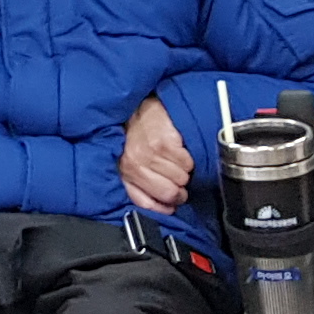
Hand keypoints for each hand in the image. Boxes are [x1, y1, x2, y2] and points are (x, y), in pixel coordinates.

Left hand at [121, 94, 192, 214]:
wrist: (144, 106)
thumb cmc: (140, 134)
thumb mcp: (133, 160)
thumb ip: (141, 183)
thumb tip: (164, 206)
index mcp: (125, 172)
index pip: (144, 202)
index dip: (162, 207)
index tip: (171, 206)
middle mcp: (134, 164)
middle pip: (168, 193)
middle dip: (179, 190)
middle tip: (180, 180)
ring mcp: (149, 153)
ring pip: (181, 179)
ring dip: (183, 171)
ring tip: (176, 160)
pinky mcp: (164, 143)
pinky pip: (186, 163)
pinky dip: (187, 159)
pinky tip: (179, 150)